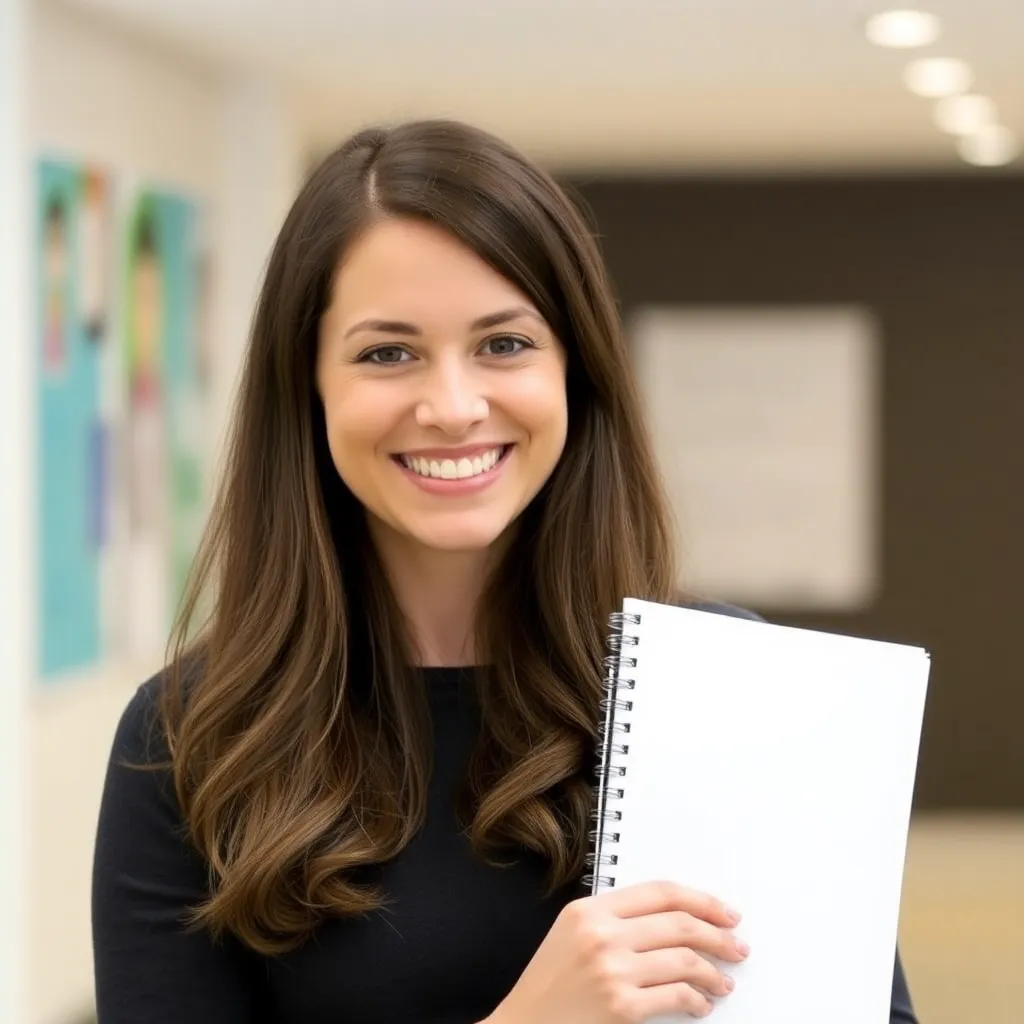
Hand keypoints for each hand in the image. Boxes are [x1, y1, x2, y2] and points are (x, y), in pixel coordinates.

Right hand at [487, 880, 748, 1023]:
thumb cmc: (550, 983)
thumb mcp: (573, 933)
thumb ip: (615, 917)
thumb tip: (676, 918)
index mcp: (590, 909)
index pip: (660, 892)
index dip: (701, 900)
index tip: (724, 912)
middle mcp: (602, 934)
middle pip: (679, 924)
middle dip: (718, 935)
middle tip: (736, 946)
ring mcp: (612, 970)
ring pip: (684, 960)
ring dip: (712, 972)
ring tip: (722, 981)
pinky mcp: (622, 1006)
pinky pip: (676, 997)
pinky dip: (696, 1001)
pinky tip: (701, 1004)